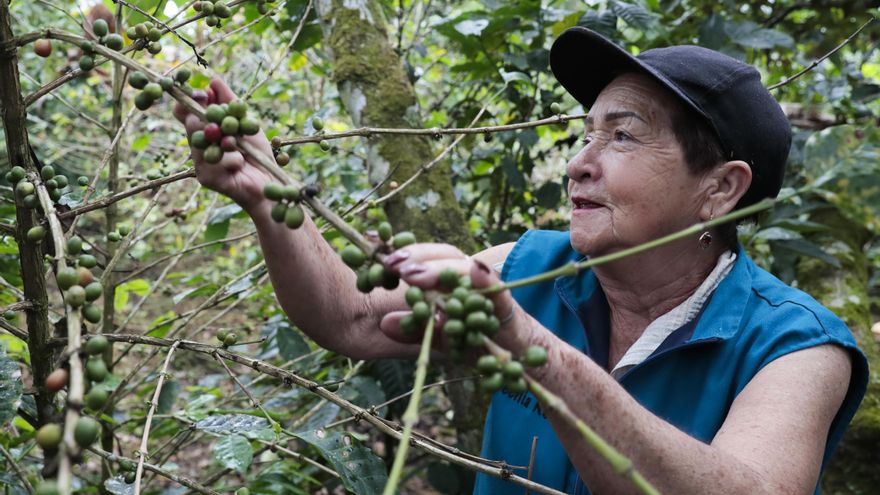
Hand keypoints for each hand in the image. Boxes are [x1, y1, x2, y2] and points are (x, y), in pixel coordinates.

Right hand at [173, 78, 274, 211]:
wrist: (269, 182)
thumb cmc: (258, 153)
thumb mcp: (245, 123)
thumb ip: (229, 102)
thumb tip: (213, 80)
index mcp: (205, 133)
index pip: (185, 113)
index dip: (189, 102)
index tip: (201, 94)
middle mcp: (198, 148)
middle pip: (190, 125)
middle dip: (205, 119)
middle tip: (219, 122)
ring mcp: (200, 164)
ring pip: (201, 143)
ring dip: (224, 141)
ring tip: (236, 146)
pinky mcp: (206, 179)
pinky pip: (215, 162)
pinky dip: (232, 159)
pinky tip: (240, 164)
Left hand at [379, 243, 522, 351]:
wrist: (512, 358)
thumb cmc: (473, 341)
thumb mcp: (438, 338)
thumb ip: (413, 330)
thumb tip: (384, 323)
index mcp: (451, 281)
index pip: (430, 258)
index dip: (408, 255)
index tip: (386, 262)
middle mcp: (469, 278)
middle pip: (446, 255)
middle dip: (419, 258)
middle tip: (394, 265)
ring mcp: (488, 289)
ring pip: (466, 269)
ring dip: (441, 269)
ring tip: (416, 275)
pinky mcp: (507, 305)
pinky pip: (497, 290)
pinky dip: (488, 279)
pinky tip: (477, 271)